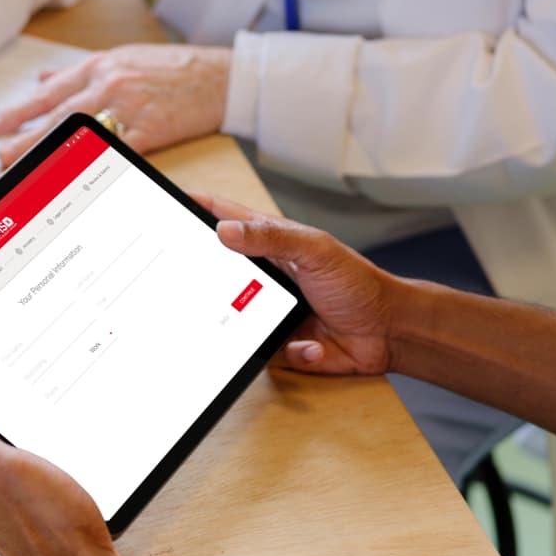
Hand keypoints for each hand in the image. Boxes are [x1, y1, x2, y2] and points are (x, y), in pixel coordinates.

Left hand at [0, 44, 230, 165]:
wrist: (218, 76)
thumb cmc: (173, 68)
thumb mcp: (122, 58)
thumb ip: (81, 71)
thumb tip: (45, 78)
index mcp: (101, 67)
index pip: (51, 92)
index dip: (21, 110)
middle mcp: (109, 84)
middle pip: (58, 115)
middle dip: (24, 135)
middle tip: (0, 153)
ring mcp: (129, 108)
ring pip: (78, 133)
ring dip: (48, 151)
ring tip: (23, 166)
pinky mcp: (150, 130)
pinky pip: (114, 150)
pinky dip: (91, 163)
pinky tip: (73, 178)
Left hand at [0, 397, 125, 555]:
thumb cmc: (51, 528)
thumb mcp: (8, 467)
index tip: (15, 415)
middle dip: (19, 443)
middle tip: (43, 444)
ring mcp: (8, 518)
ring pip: (18, 474)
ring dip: (38, 464)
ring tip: (58, 469)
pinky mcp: (33, 527)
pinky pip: (35, 493)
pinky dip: (49, 484)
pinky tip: (65, 489)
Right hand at [197, 195, 397, 375]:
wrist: (388, 332)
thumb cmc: (358, 283)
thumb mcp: (315, 250)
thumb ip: (270, 237)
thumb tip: (224, 230)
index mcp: (271, 244)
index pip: (225, 218)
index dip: (196, 208)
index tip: (167, 203)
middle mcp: (265, 276)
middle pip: (217, 273)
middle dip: (207, 280)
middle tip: (206, 284)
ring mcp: (269, 310)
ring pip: (231, 319)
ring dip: (248, 326)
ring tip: (283, 321)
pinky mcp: (277, 343)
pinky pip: (261, 351)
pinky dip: (291, 349)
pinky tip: (314, 343)